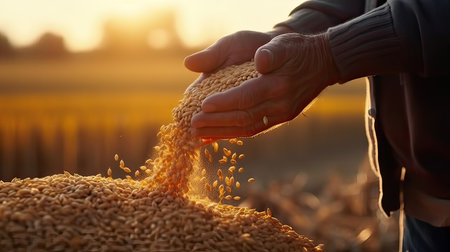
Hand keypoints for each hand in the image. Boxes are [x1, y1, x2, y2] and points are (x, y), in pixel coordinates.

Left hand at [191, 33, 338, 138]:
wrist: (322, 64)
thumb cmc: (297, 50)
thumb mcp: (285, 44)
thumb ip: (271, 52)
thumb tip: (259, 60)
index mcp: (278, 85)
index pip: (247, 97)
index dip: (224, 103)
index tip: (203, 106)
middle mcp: (280, 105)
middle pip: (244, 117)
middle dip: (217, 122)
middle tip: (193, 124)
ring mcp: (281, 115)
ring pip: (248, 128)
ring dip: (222, 132)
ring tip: (199, 135)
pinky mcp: (279, 119)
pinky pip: (254, 130)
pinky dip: (234, 134)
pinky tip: (217, 136)